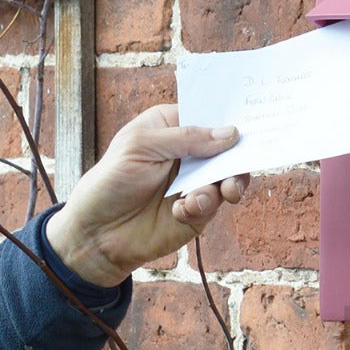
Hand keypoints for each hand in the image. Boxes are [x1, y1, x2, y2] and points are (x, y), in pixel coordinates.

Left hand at [44, 104, 246, 286]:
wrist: (98, 234)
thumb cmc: (111, 181)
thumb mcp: (141, 146)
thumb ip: (187, 137)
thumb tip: (231, 133)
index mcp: (172, 127)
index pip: (209, 115)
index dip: (230, 117)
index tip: (252, 121)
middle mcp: (188, 152)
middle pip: (228, 147)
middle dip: (238, 156)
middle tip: (238, 168)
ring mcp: (195, 181)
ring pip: (230, 176)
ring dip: (224, 185)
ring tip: (206, 196)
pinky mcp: (198, 210)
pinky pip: (215, 203)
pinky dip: (201, 206)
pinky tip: (180, 210)